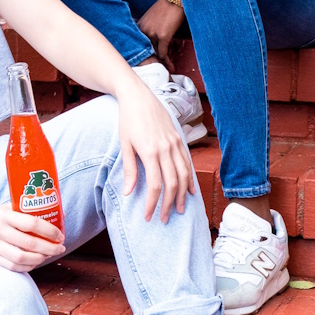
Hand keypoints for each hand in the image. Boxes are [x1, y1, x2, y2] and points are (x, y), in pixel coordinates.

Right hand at [0, 204, 64, 270]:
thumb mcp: (5, 208)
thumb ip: (24, 212)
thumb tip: (54, 214)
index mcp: (4, 215)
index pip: (32, 223)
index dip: (49, 231)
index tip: (60, 235)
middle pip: (29, 243)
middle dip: (49, 248)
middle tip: (60, 248)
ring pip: (21, 258)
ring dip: (40, 259)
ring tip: (49, 255)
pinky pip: (13, 267)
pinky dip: (28, 266)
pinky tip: (36, 262)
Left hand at [115, 76, 193, 223]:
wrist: (138, 96)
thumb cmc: (128, 120)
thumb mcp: (125, 144)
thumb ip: (130, 169)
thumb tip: (129, 193)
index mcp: (150, 151)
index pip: (155, 185)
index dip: (153, 203)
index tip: (148, 216)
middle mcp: (165, 148)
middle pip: (172, 183)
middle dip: (168, 204)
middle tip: (163, 218)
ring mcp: (174, 143)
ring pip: (184, 174)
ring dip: (182, 194)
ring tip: (178, 209)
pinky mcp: (179, 138)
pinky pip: (187, 162)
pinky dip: (189, 178)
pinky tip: (189, 190)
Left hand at [136, 0, 184, 67]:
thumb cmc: (166, 7)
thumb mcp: (152, 18)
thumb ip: (149, 29)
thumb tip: (154, 43)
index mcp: (139, 26)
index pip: (138, 46)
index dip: (143, 57)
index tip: (147, 65)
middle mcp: (143, 31)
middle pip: (146, 52)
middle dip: (151, 63)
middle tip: (156, 71)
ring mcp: (152, 34)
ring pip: (155, 54)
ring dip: (161, 64)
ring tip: (166, 71)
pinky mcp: (163, 36)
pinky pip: (163, 53)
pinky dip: (167, 62)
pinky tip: (171, 67)